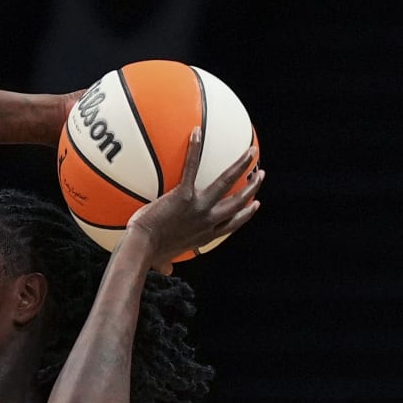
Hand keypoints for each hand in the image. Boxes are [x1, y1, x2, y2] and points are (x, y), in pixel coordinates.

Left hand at [126, 128, 261, 269]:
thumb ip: (167, 263)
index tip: (256, 204)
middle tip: (260, 175)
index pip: (232, 223)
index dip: (246, 214)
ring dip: (241, 166)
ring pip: (227, 183)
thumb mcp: (163, 260)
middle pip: (238, 202)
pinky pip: (192, 167)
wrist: (142, 248)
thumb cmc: (148, 255)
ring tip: (251, 152)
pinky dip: (195, 149)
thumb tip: (165, 269)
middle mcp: (208, 220)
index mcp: (205, 235)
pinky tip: (196, 132)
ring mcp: (199, 207)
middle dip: (252, 188)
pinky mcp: (184, 195)